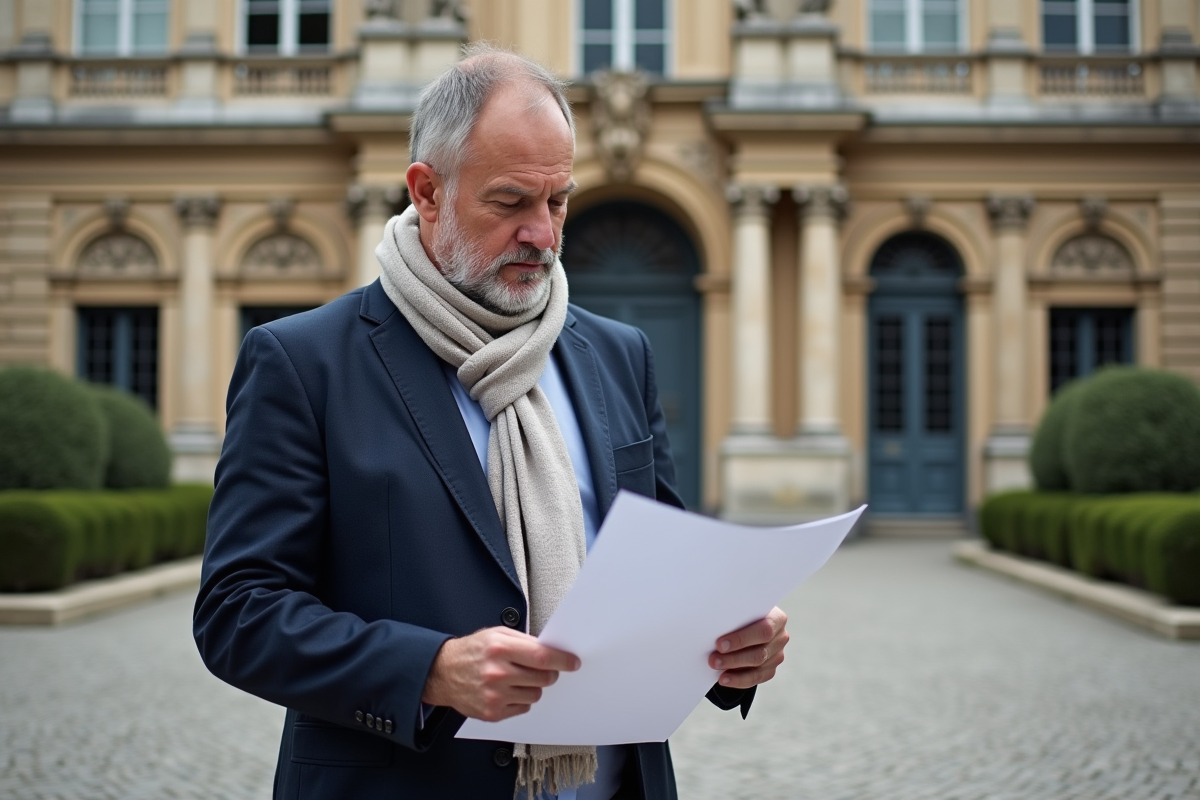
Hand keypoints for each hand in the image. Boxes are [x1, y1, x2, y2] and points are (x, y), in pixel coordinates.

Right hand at [422, 627, 580, 721]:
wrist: (442, 673)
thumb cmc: (471, 652)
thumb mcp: (496, 634)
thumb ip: (524, 641)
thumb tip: (551, 650)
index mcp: (500, 648)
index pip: (542, 657)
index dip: (562, 660)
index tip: (572, 662)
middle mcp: (497, 673)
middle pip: (543, 678)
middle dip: (549, 673)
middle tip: (543, 669)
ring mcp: (494, 695)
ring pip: (535, 695)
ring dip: (533, 687)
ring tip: (517, 678)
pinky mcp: (492, 713)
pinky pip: (523, 708)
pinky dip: (521, 699)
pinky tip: (507, 690)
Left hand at [708, 607, 788, 689]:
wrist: (745, 623)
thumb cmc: (740, 614)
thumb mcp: (740, 610)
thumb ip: (734, 616)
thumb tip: (713, 628)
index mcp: (777, 618)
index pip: (764, 630)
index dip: (741, 639)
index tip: (719, 644)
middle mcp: (780, 637)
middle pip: (760, 652)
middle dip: (734, 658)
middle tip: (713, 660)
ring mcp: (777, 655)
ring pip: (758, 667)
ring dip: (734, 670)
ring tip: (715, 668)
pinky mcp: (771, 669)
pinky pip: (756, 678)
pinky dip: (738, 680)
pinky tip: (724, 678)